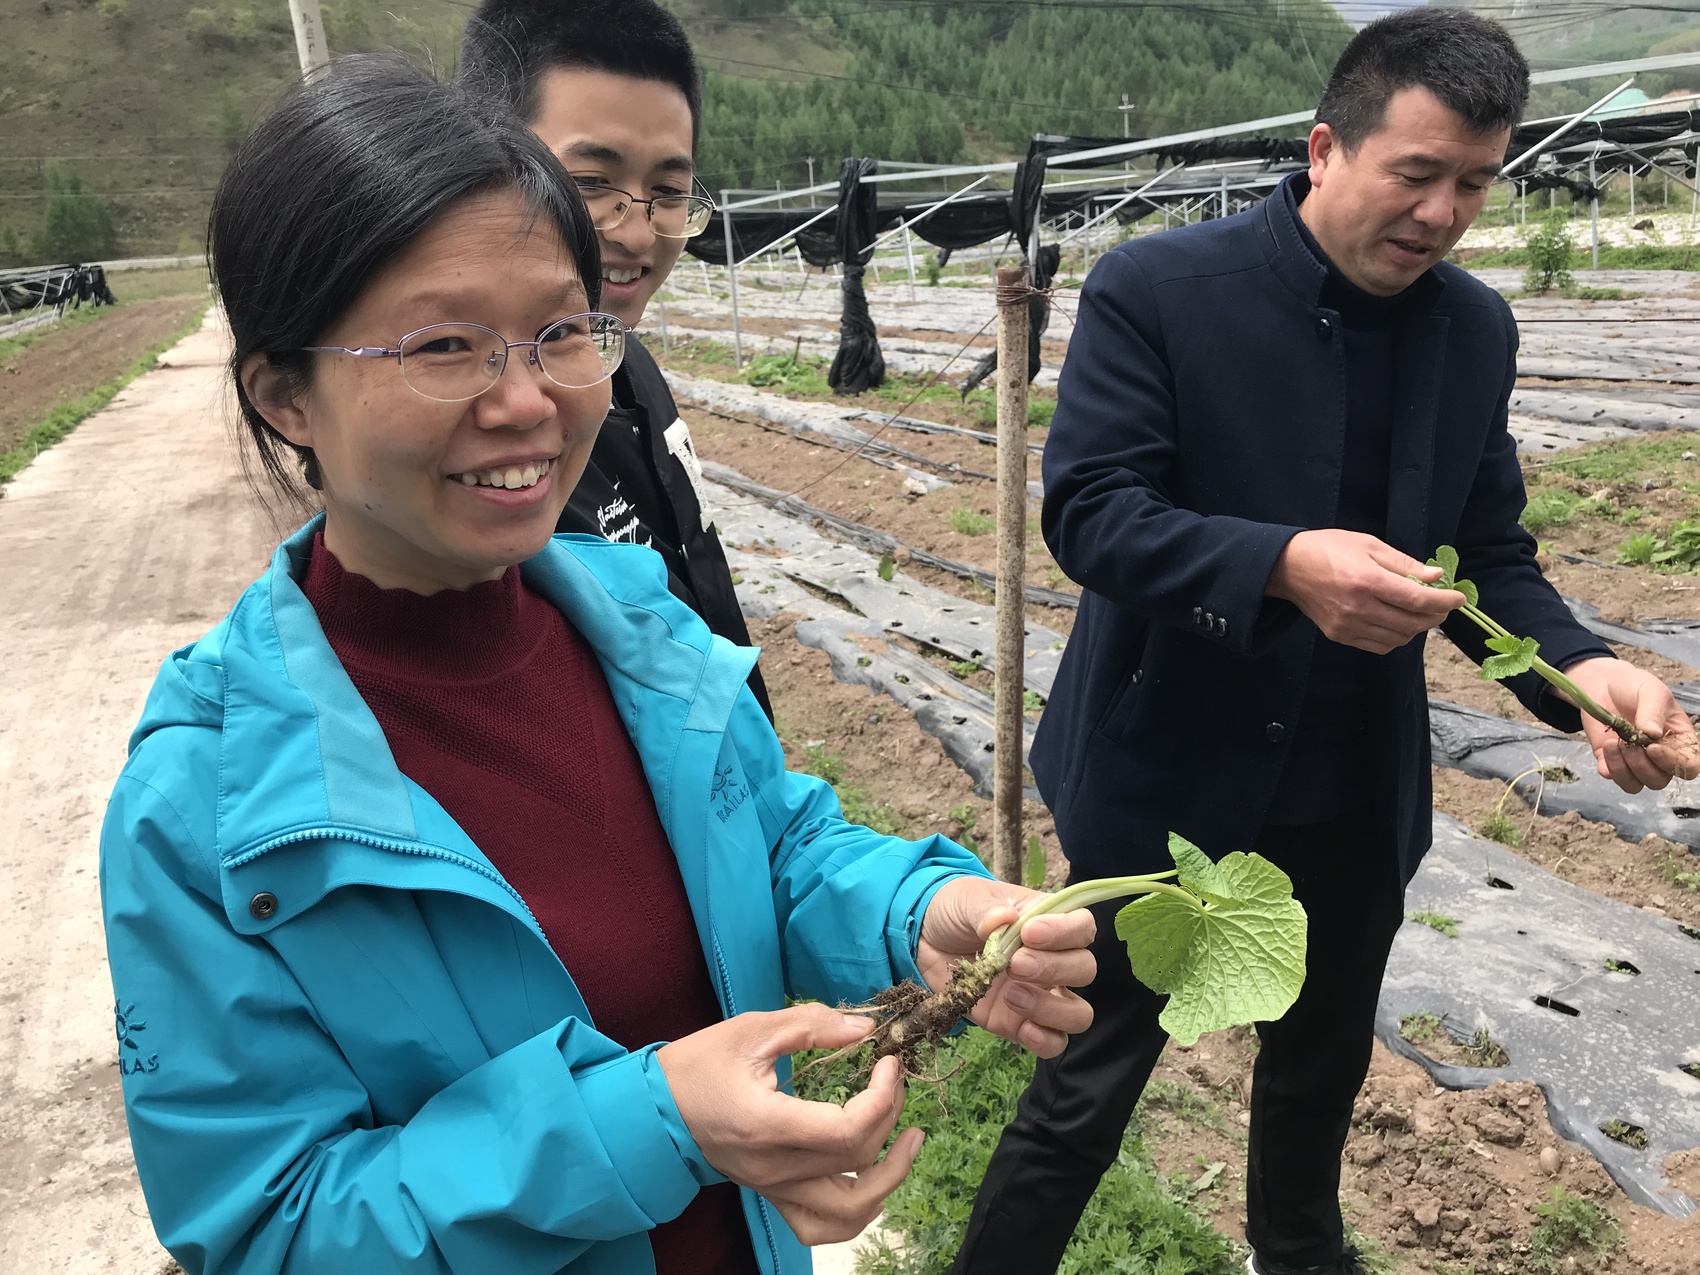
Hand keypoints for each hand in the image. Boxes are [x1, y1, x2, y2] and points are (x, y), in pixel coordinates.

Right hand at [656, 1004, 922, 1244]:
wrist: (655, 1109)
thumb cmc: (699, 1065)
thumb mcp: (752, 1030)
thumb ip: (811, 1026)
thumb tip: (866, 1027)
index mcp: (768, 1125)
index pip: (848, 1131)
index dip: (883, 1098)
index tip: (888, 1062)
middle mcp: (775, 1168)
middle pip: (857, 1161)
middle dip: (891, 1117)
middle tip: (895, 1081)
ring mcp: (774, 1189)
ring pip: (848, 1213)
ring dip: (889, 1179)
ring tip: (910, 1142)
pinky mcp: (772, 1195)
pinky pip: (820, 1226)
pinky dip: (856, 1212)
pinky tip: (872, 1180)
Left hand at [918, 876, 1095, 1058]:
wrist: (923, 941)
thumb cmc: (955, 911)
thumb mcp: (966, 900)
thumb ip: (985, 909)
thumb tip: (1002, 918)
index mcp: (1047, 921)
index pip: (1082, 926)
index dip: (1065, 932)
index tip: (1029, 933)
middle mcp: (1052, 959)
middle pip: (1085, 969)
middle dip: (1054, 968)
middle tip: (1014, 965)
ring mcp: (1040, 995)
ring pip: (1077, 1012)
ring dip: (1051, 1007)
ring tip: (1012, 995)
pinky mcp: (1019, 1024)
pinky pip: (1052, 1041)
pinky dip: (1046, 1040)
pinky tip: (1024, 1029)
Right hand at [1266, 529, 1461, 654]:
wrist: (1288, 568)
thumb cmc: (1329, 549)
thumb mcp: (1368, 545)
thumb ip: (1404, 563)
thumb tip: (1436, 577)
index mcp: (1367, 580)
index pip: (1417, 600)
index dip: (1444, 602)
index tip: (1458, 598)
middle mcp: (1358, 608)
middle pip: (1411, 623)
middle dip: (1435, 616)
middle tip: (1443, 606)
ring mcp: (1348, 626)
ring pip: (1398, 638)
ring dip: (1416, 628)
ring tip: (1419, 613)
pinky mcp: (1340, 636)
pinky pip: (1379, 646)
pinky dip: (1396, 637)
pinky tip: (1397, 623)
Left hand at [1560, 657, 1699, 792]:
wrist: (1603, 685)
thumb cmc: (1635, 687)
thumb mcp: (1650, 691)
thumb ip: (1653, 711)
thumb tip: (1652, 733)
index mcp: (1679, 740)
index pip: (1688, 766)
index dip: (1672, 763)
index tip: (1652, 747)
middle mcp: (1660, 756)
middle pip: (1659, 780)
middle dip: (1641, 765)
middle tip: (1627, 742)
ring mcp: (1635, 760)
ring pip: (1635, 784)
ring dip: (1622, 768)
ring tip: (1613, 742)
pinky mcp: (1610, 760)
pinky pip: (1612, 777)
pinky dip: (1608, 768)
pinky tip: (1605, 747)